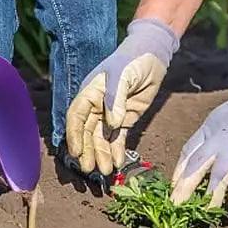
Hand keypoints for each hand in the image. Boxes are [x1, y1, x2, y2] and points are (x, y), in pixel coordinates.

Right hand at [65, 17, 178, 174]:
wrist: (153, 56)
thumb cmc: (133, 60)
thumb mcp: (123, 75)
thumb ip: (115, 98)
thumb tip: (111, 124)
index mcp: (90, 92)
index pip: (76, 117)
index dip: (74, 136)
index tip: (76, 153)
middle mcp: (97, 106)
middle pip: (87, 132)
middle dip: (88, 151)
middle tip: (90, 170)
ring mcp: (111, 114)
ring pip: (101, 138)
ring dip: (102, 154)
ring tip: (105, 171)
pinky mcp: (125, 119)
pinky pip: (117, 138)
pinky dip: (116, 150)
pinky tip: (117, 163)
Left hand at [170, 42, 227, 207]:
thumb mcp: (225, 115)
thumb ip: (216, 134)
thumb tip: (208, 154)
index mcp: (209, 127)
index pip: (187, 151)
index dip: (179, 170)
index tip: (173, 185)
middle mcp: (218, 139)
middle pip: (196, 166)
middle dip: (184, 188)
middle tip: (175, 206)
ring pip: (216, 177)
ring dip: (209, 197)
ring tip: (202, 213)